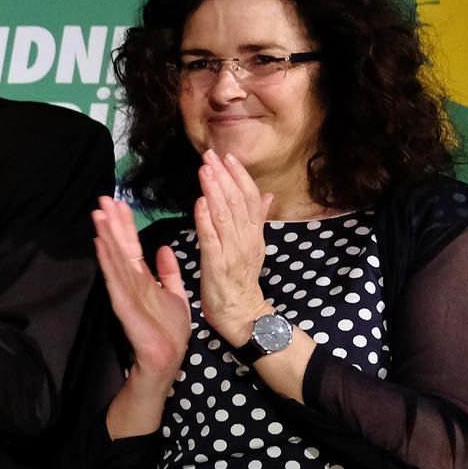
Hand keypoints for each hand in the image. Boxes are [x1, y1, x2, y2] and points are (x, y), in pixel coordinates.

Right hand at [91, 195, 189, 383]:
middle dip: (112, 223)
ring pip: (115, 259)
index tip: (119, 204)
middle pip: (120, 248)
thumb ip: (168, 273)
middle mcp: (130, 283)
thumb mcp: (175, 295)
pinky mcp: (124, 305)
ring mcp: (125, 293)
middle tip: (103, 198)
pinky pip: (116, 279)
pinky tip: (102, 243)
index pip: (131, 247)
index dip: (125, 225)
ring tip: (99, 213)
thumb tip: (163, 248)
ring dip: (106, 235)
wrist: (166, 359)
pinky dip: (108, 260)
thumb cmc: (169, 331)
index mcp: (142, 280)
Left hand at [192, 149, 275, 344]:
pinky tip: (199, 203)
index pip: (250, 198)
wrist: (243, 314)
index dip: (239, 176)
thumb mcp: (254, 246)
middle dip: (224, 176)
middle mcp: (246, 239)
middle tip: (210, 154)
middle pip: (237, 202)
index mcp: (254, 233)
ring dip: (214, 191)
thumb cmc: (242, 280)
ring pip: (225, 216)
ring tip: (205, 170)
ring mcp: (232, 251)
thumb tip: (268, 194)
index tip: (228, 156)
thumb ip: (258, 219)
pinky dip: (205, 220)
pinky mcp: (217, 265)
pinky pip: (211, 239)